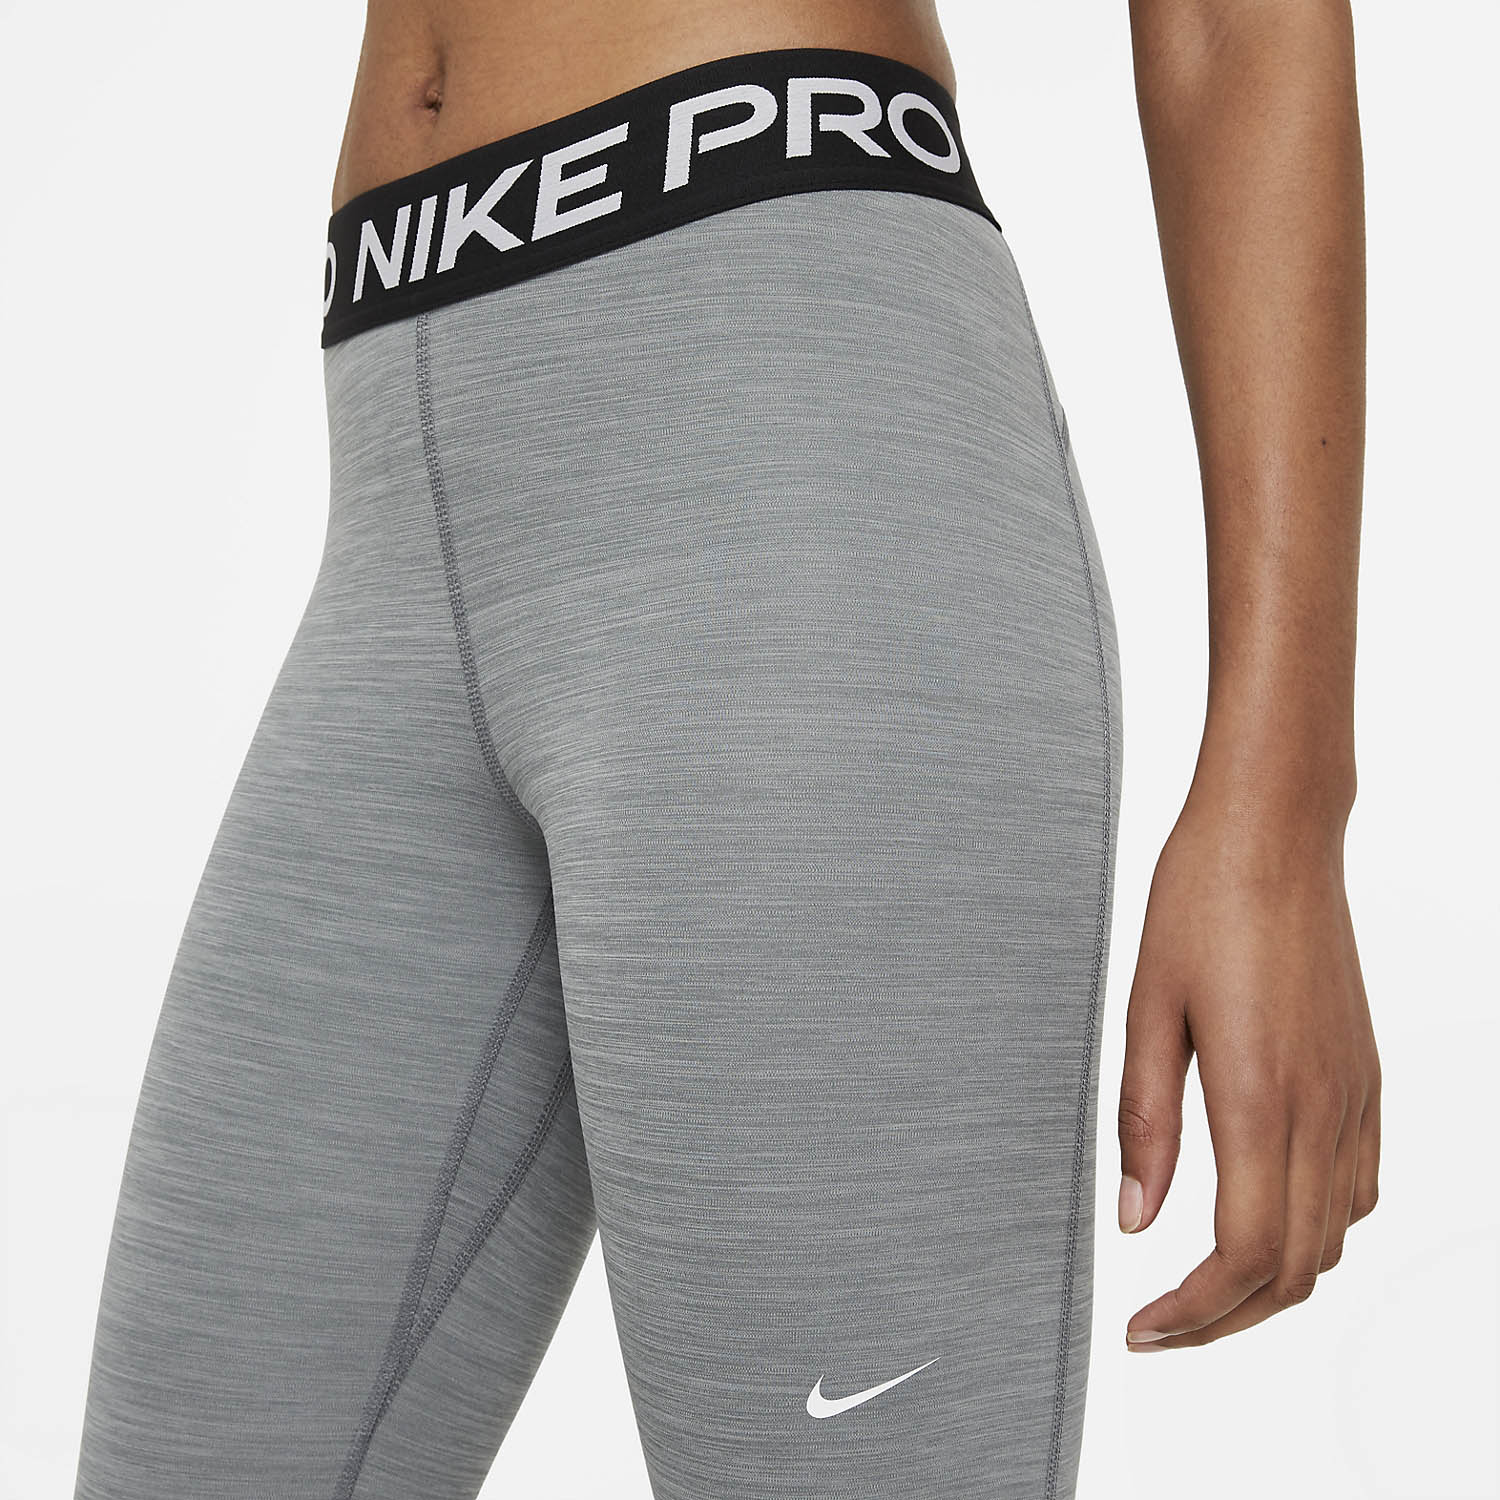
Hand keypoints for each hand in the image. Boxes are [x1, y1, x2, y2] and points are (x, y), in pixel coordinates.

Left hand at [1114, 786, 1380, 1348]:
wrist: (1275, 834)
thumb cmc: (1202, 902)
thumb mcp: (1147, 1009)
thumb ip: (1145, 1122)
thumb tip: (1136, 1217)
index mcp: (1259, 1095)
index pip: (1243, 1253)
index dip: (1193, 1313)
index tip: (1142, 1327)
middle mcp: (1322, 1108)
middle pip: (1295, 1268)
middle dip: (1227, 1318)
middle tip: (1161, 1324)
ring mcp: (1354, 1094)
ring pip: (1335, 1236)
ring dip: (1272, 1281)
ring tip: (1203, 1283)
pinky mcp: (1365, 1076)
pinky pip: (1358, 1186)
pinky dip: (1314, 1229)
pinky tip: (1262, 1212)